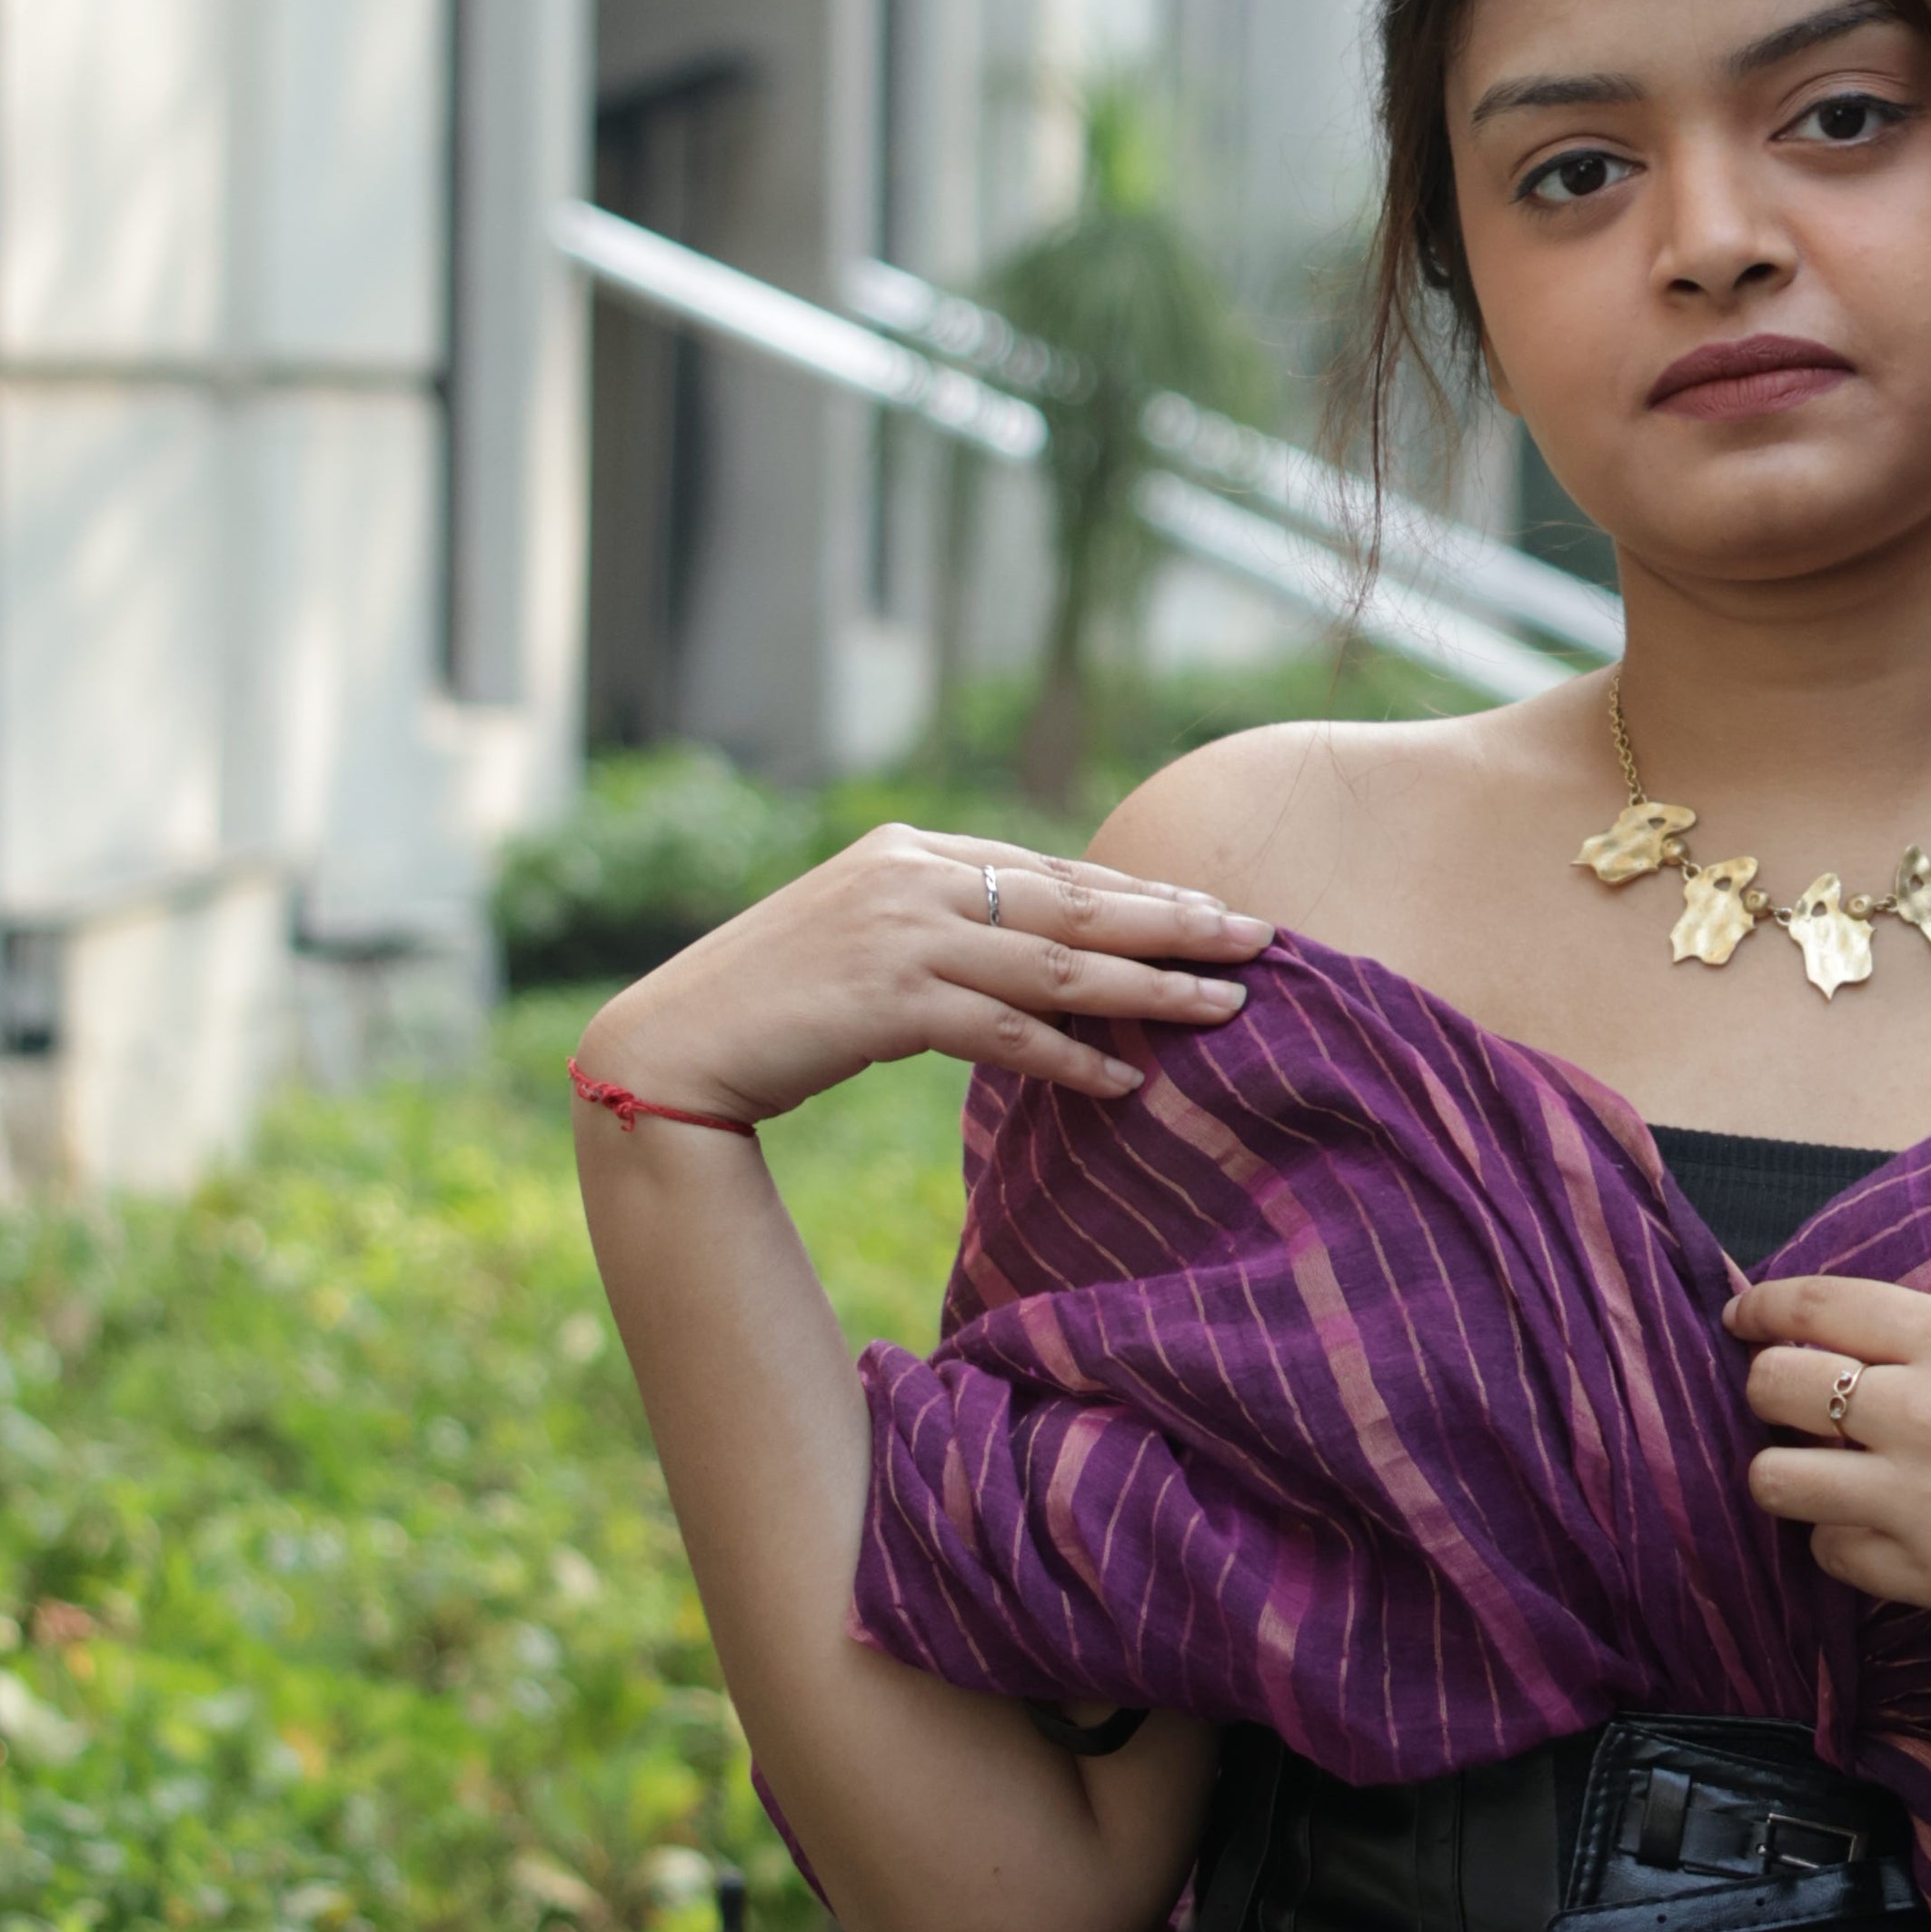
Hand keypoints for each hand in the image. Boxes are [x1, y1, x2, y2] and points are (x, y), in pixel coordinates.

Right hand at [571, 824, 1270, 1126]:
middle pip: (1072, 903)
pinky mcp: (887, 999)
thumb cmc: (771, 1003)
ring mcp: (900, 934)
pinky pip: (1004, 1033)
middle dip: (1172, 922)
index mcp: (910, 851)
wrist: (671, 1045)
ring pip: (1056, 964)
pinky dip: (1071, 1057)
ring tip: (1225, 1005)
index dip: (1135, 893)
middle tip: (1259, 936)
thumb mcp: (861, 940)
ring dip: (1148, 989)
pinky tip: (1127, 1080)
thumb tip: (1028, 953)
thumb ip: (938, 930)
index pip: (1048, 870)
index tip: (1209, 908)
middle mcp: (912, 877)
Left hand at [1725, 1272, 1930, 1688]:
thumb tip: (1854, 1347)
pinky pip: (1830, 1556)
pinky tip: (1885, 1537)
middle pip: (1772, 1385)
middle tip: (1793, 1412)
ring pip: (1775, 1479)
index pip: (1813, 1305)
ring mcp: (1923, 1497)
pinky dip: (1842, 1546)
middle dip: (1768, 1396)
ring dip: (1789, 1477)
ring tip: (1828, 1481)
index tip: (1742, 1322)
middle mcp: (1928, 1408)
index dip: (1759, 1312)